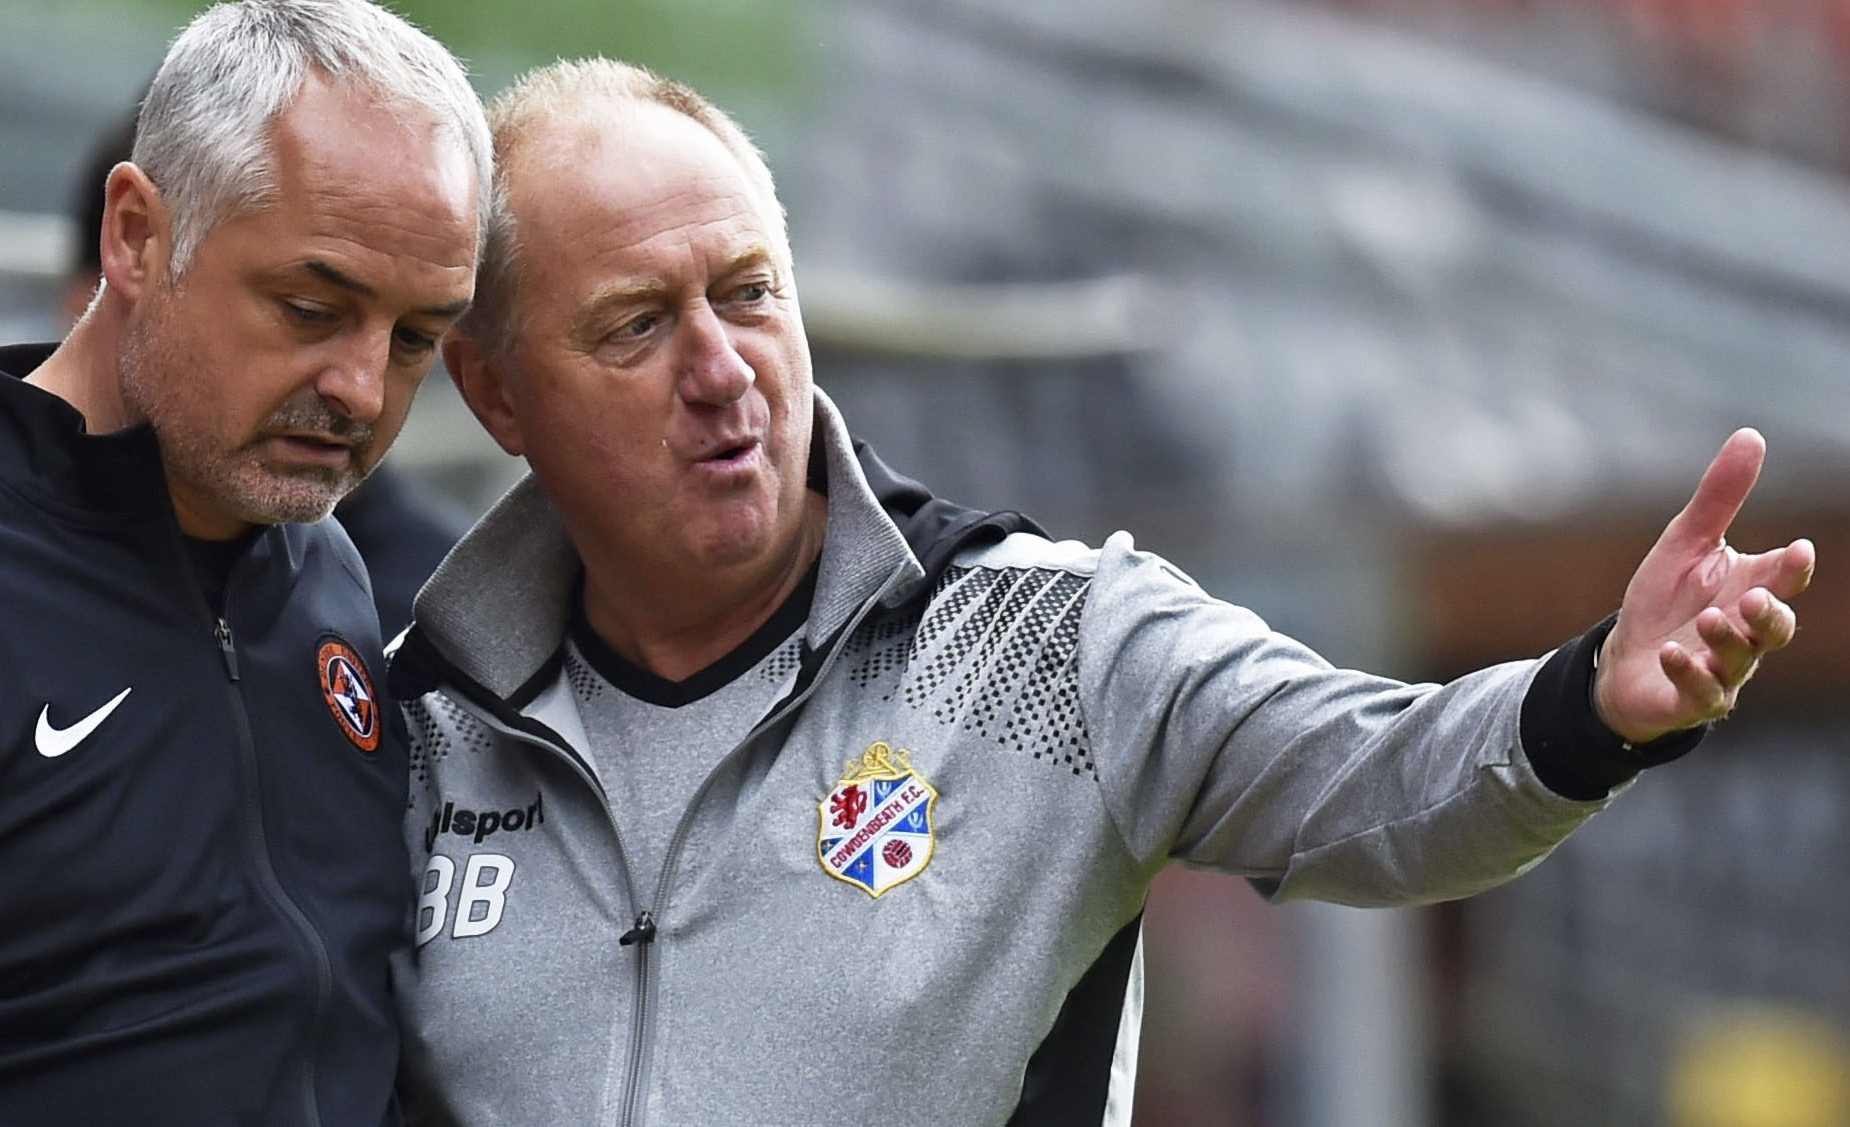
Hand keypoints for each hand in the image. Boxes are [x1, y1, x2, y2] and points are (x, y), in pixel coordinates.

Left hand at [1593, 428, 1813, 743]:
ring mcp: (1722, 670)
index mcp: (1749, 590)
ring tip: (1710, 619)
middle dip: (1771, 615)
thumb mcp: (1686, 543)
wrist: (1624, 660)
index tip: (1797, 550)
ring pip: (1740, 661)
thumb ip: (1720, 497)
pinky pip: (1701, 693)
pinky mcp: (1692, 699)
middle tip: (1755, 598)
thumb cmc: (1665, 600)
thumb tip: (1752, 435)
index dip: (1792, 569)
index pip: (1783, 580)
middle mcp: (1744, 633)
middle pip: (1775, 627)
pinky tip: (1674, 654)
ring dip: (1727, 640)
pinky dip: (1690, 673)